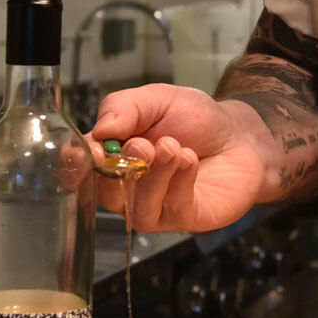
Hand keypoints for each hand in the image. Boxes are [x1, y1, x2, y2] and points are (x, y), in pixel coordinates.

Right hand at [90, 84, 267, 232]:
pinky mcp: (182, 218)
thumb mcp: (157, 99)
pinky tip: (190, 159)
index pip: (79, 169)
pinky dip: (179, 180)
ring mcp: (153, 207)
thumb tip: (101, 130)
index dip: (77, 163)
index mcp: (112, 157)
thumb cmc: (195, 120)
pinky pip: (170, 207)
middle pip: (104, 191)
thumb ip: (124, 107)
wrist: (240, 136)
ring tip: (174, 146)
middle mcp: (127, 187)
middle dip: (121, 166)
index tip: (93, 148)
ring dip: (155, 173)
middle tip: (144, 144)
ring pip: (137, 203)